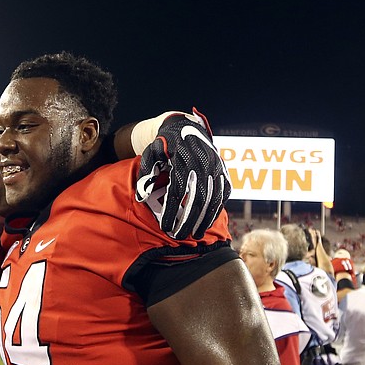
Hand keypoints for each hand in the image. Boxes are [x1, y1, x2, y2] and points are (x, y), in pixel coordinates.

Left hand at [136, 109, 230, 239]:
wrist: (185, 128)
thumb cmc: (164, 145)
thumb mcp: (150, 154)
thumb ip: (145, 175)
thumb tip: (141, 197)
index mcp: (183, 157)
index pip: (177, 190)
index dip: (171, 210)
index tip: (164, 227)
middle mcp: (203, 161)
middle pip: (197, 197)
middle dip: (188, 220)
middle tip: (178, 236)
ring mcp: (216, 166)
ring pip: (213, 198)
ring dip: (204, 219)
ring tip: (194, 235)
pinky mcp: (224, 171)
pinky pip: (223, 194)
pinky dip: (215, 211)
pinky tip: (205, 224)